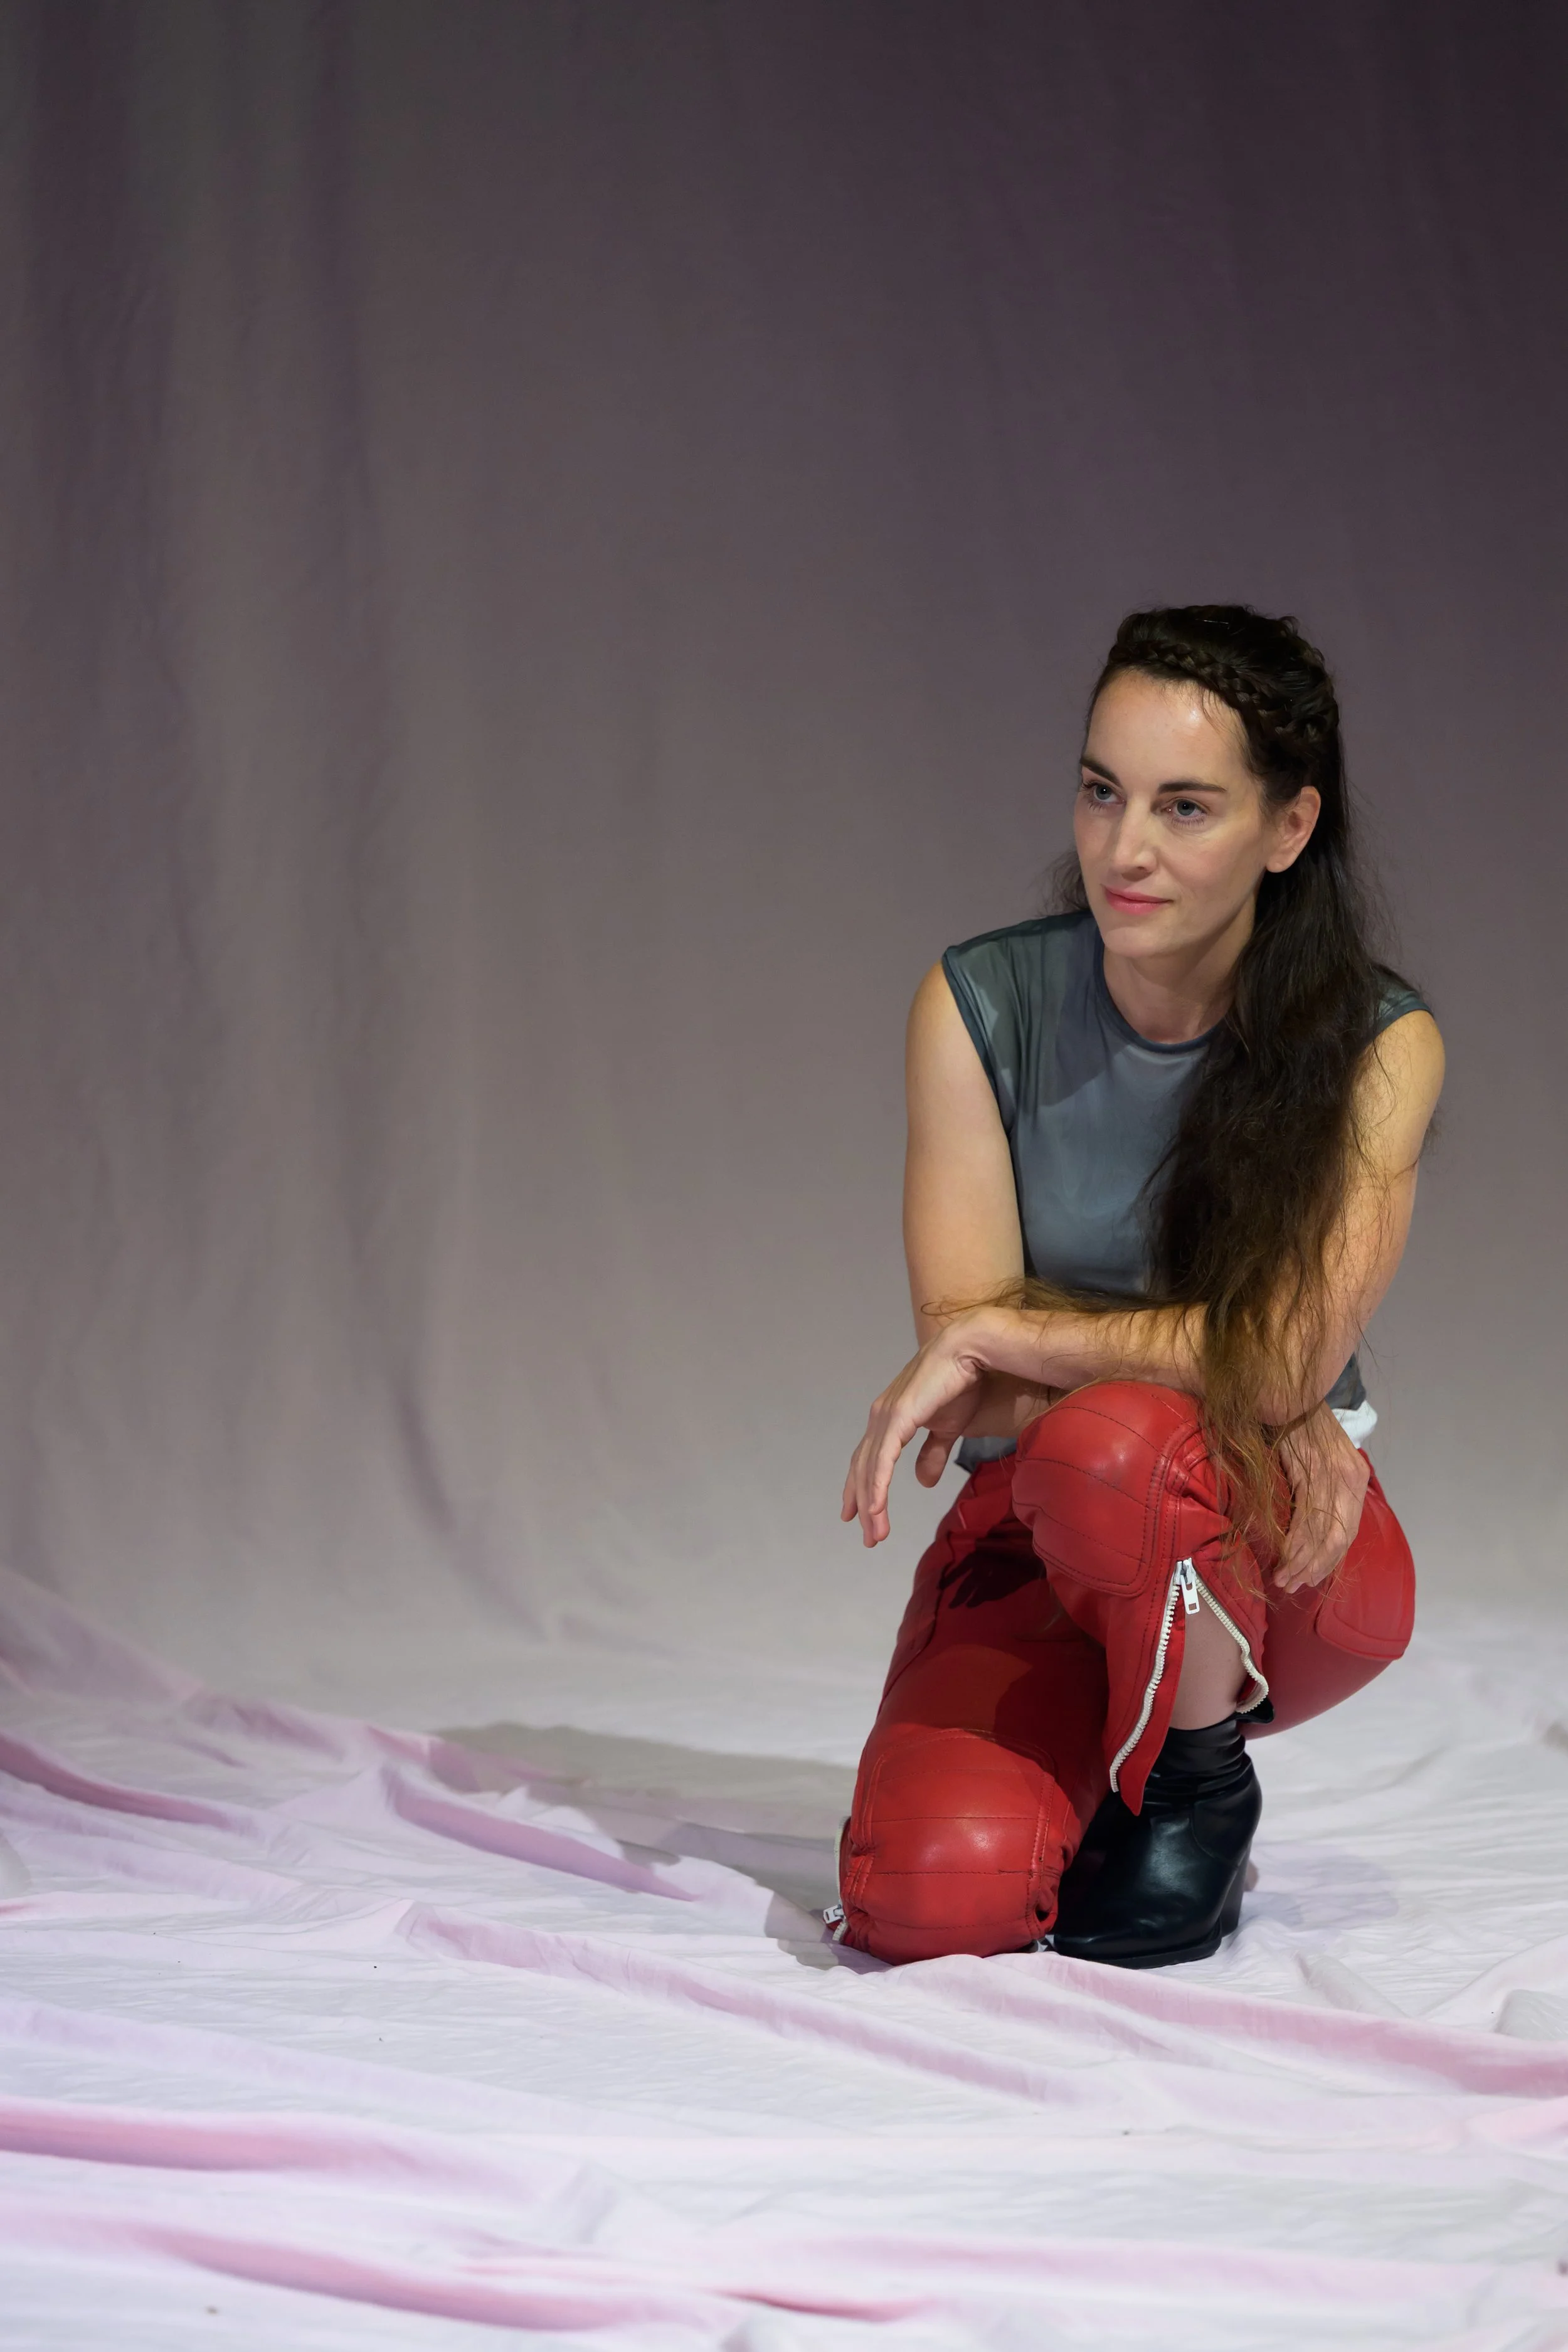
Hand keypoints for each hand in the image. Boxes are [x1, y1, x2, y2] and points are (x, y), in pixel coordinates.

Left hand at [840, 1312, 997, 1546]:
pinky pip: (883, 1460)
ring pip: (871, 1470)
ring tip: (876, 1533)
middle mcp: (881, 1418)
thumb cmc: (960, 1384)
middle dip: (864, 1505)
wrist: (970, 1352)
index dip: (862, 1487)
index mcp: (890, 1419)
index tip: (859, 1515)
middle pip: (864, 1469)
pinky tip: (875, 1508)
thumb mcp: (947, 1428)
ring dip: (871, 1504)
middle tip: (870, 1537)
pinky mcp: (897, 1418)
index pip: (869, 1460)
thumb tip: (923, 1483)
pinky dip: (877, 1486)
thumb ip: (933, 1453)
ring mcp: (886, 1417)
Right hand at [1274, 1407, 1369, 1593]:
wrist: (1291, 1389)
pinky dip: (1296, 1542)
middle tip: (1294, 1585)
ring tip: (1285, 1579)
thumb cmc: (1300, 1425)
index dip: (1329, 1559)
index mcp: (1356, 1479)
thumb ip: (1322, 1489)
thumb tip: (1309, 1522)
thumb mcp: (1321, 1460)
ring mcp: (1334, 1476)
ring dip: (1302, 1561)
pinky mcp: (1313, 1471)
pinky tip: (1284, 1557)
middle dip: (1316, 1567)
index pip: (1348, 1531)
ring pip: (1321, 1532)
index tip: (1312, 1577)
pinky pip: (1306, 1517)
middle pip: (1338, 1538)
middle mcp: (1351, 1480)